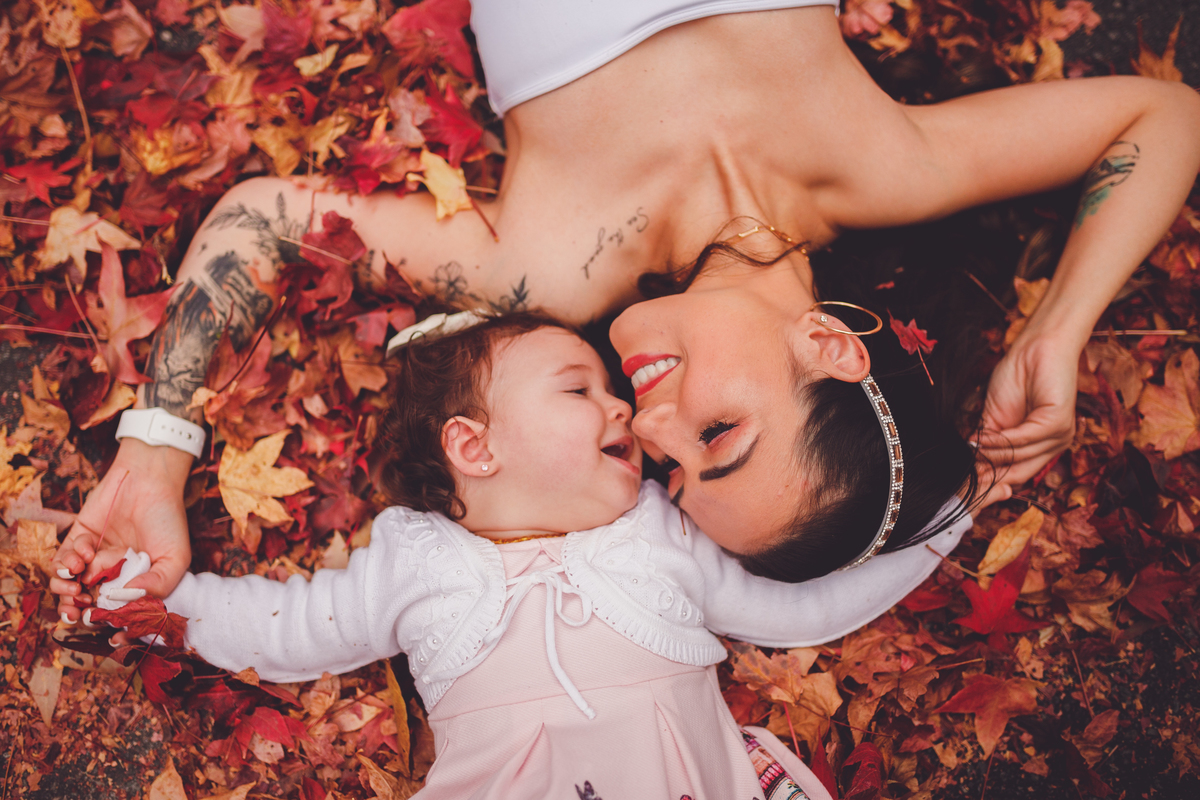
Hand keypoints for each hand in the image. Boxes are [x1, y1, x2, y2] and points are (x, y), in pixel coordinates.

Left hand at [49, 438, 193, 623]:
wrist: (150, 481)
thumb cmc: (168, 520)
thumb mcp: (176, 557)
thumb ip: (160, 585)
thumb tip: (129, 601)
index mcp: (135, 582)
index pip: (115, 611)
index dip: (107, 624)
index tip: (105, 628)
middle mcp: (112, 573)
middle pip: (85, 603)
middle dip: (76, 611)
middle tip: (78, 610)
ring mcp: (94, 557)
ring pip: (68, 585)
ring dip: (65, 589)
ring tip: (75, 584)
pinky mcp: (78, 539)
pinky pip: (62, 559)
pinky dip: (67, 561)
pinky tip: (84, 553)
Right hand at [976, 331, 1079, 493]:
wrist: (1035, 349)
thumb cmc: (1017, 377)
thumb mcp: (996, 417)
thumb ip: (989, 441)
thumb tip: (971, 463)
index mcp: (1042, 447)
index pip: (1016, 474)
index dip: (990, 479)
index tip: (965, 477)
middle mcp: (1055, 445)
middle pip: (1019, 472)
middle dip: (991, 473)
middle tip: (965, 471)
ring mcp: (1060, 436)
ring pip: (1020, 456)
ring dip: (992, 454)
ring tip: (970, 450)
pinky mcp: (1059, 423)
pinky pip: (1025, 438)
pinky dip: (1001, 440)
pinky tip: (982, 437)